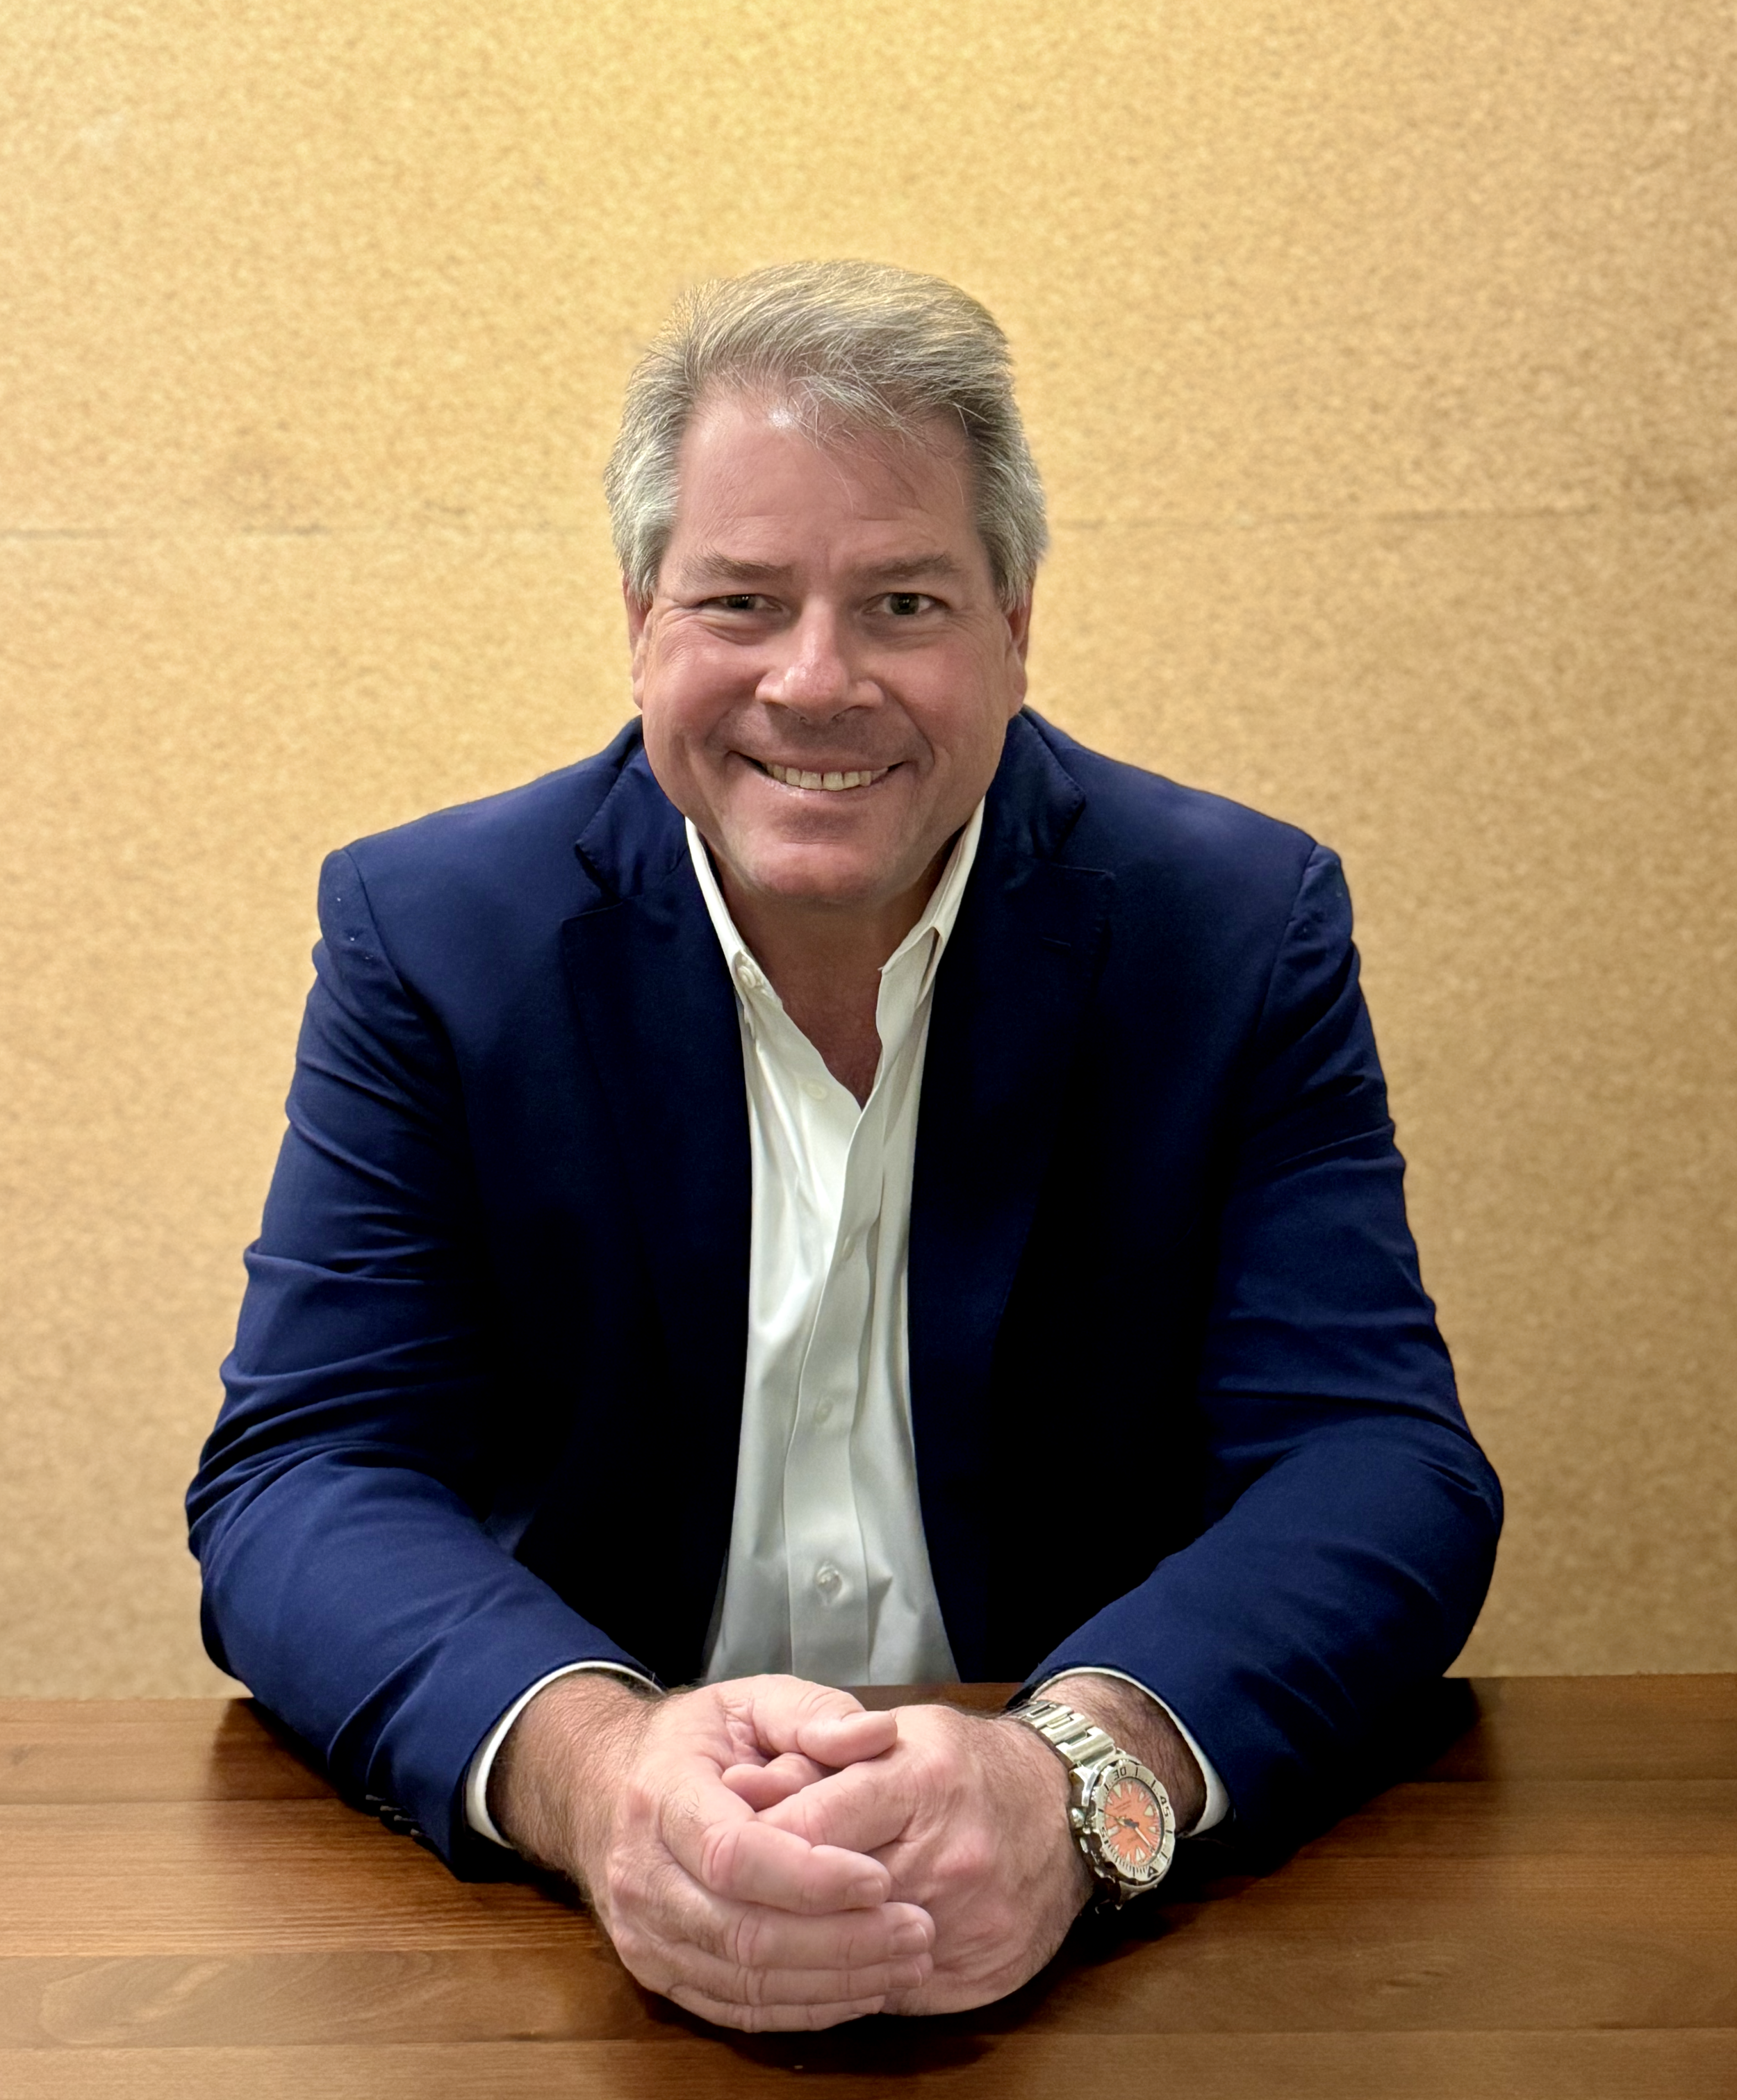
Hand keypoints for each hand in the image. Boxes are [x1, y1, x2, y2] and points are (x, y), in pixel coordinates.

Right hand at [489, 1671, 934, 2030]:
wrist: (606, 1788)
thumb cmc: (696, 1742)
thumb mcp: (751, 1701)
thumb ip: (815, 1711)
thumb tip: (876, 1733)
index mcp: (662, 1796)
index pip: (733, 1854)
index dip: (810, 1876)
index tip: (880, 1878)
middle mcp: (642, 1875)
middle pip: (743, 1933)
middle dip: (840, 1940)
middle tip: (917, 1929)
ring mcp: (644, 1935)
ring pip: (744, 1983)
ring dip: (834, 1982)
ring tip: (907, 1960)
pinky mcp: (657, 1974)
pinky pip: (735, 2010)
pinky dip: (805, 2007)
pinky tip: (862, 1987)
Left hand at [742, 1676, 1208, 2015]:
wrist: (1067, 1810)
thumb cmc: (967, 1765)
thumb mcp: (896, 1734)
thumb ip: (816, 1757)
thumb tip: (734, 1787)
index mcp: (920, 1780)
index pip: (811, 1826)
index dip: (753, 1843)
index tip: (711, 1850)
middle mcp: (948, 1855)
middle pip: (828, 1901)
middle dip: (766, 1905)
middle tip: (720, 1903)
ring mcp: (970, 1923)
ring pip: (855, 1958)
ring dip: (802, 1953)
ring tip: (759, 1936)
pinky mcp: (981, 1973)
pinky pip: (892, 1993)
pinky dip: (851, 1983)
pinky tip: (821, 1967)